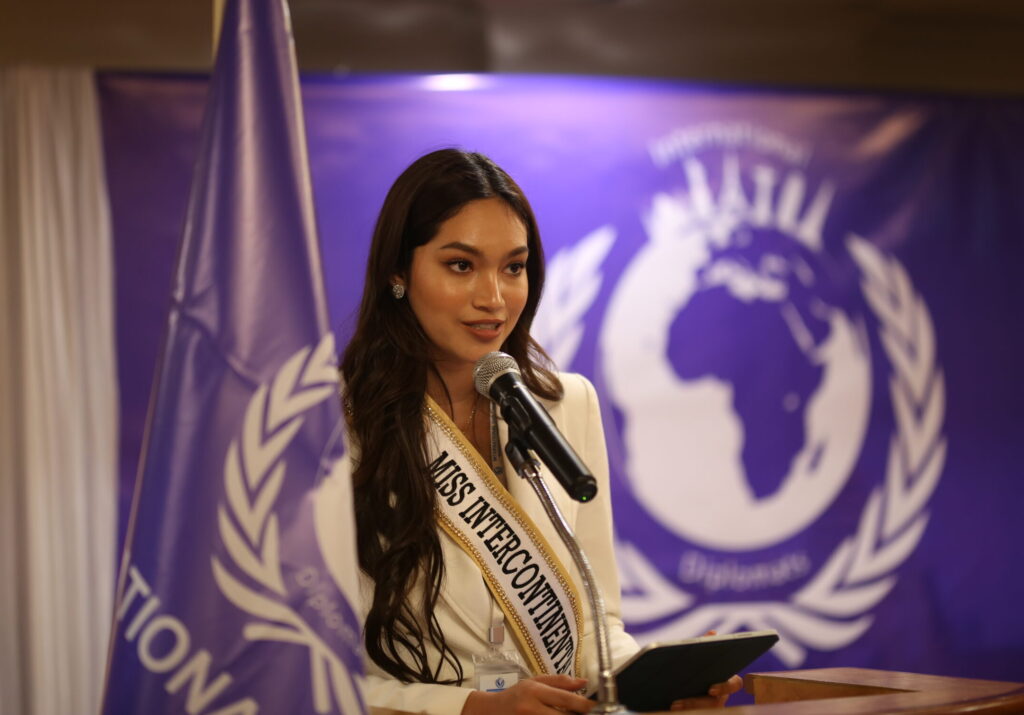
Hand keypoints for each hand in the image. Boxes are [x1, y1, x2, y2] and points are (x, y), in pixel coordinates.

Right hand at [462, 674, 593, 714]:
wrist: (489, 711)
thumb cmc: (515, 695)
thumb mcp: (535, 681)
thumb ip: (560, 682)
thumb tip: (584, 681)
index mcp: (535, 691)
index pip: (565, 699)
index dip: (585, 705)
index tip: (598, 708)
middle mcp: (531, 708)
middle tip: (590, 714)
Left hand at [668, 630, 743, 708]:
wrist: (674, 680)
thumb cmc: (693, 665)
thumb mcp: (697, 656)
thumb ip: (704, 646)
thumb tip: (713, 633)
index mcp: (725, 679)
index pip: (734, 684)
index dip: (725, 687)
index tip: (710, 689)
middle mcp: (722, 696)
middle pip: (714, 703)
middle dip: (695, 702)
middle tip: (678, 702)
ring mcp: (711, 706)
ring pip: (704, 710)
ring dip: (687, 707)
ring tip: (672, 704)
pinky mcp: (701, 711)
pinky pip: (695, 712)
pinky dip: (683, 710)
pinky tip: (668, 706)